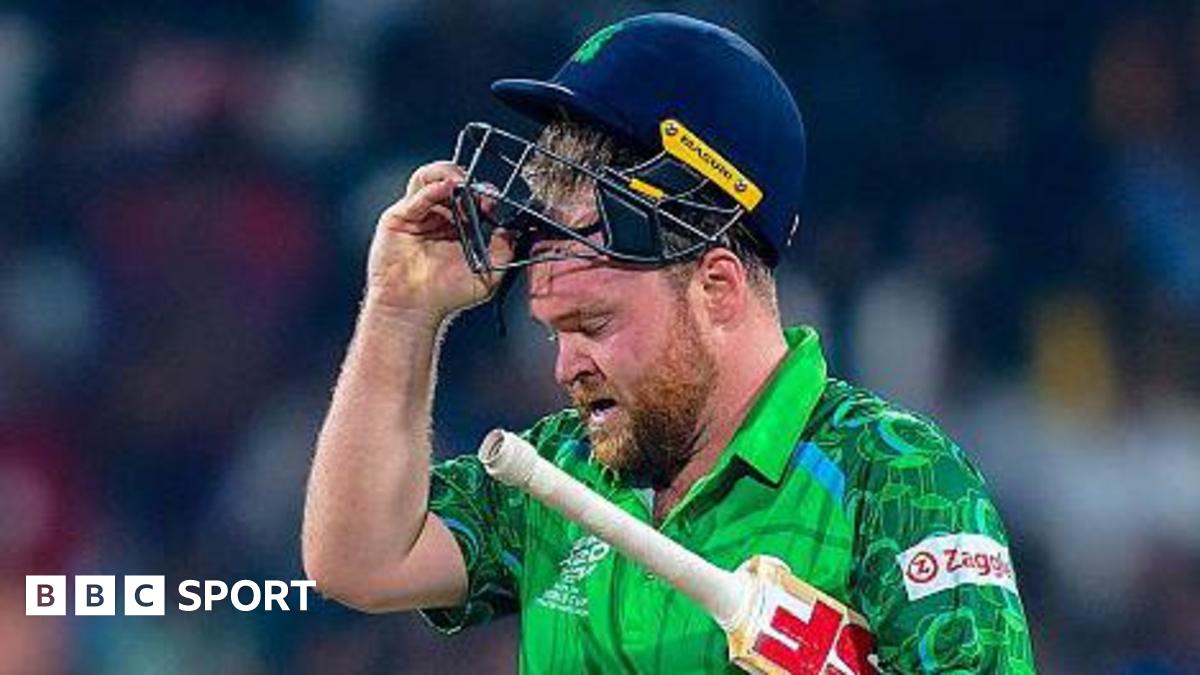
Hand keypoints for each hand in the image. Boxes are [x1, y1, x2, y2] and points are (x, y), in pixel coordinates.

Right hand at [365, 161, 513, 322]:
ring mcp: (416, 215)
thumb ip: (504, 250)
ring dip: (448, 175)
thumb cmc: (445, 295)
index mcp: (456, 225)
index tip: (493, 203)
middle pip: (450, 182)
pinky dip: (432, 188)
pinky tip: (446, 189)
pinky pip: (416, 195)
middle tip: (479, 194)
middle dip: (468, 184)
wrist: (414, 308)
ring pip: (429, 178)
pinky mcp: (398, 217)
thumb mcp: (488, 274)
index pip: (470, 197)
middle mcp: (436, 216)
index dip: (483, 195)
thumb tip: (511, 228)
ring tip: (461, 184)